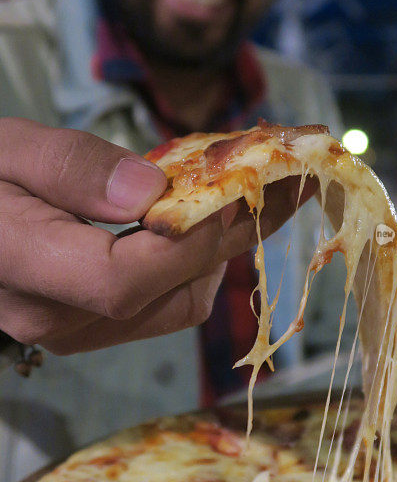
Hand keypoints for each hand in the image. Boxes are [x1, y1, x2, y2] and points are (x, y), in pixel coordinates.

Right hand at [0, 118, 312, 354]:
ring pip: (181, 305)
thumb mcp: (10, 150)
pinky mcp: (98, 328)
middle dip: (235, 230)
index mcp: (23, 267)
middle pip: (170, 292)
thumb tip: (151, 192)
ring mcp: (79, 331)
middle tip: (285, 176)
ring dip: (223, 247)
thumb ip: (72, 169)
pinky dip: (198, 261)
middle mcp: (56, 319)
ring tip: (252, 191)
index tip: (241, 183)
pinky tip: (208, 218)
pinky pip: (168, 305)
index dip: (189, 238)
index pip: (123, 278)